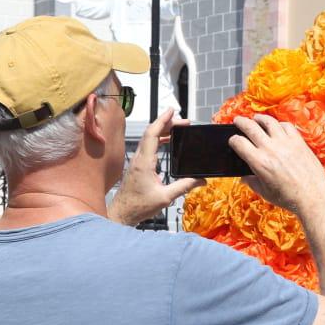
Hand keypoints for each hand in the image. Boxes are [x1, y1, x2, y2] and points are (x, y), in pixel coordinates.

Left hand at [108, 109, 200, 224]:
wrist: (122, 213)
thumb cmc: (140, 206)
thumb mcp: (166, 197)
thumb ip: (184, 186)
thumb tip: (202, 181)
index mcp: (145, 162)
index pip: (152, 134)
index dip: (162, 120)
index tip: (172, 111)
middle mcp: (139, 158)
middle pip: (151, 133)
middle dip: (167, 123)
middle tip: (184, 122)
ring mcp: (136, 161)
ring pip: (149, 139)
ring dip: (163, 131)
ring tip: (178, 129)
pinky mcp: (137, 165)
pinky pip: (148, 146)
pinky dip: (158, 140)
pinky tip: (168, 142)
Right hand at [229, 114, 324, 214]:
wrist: (312, 197)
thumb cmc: (288, 198)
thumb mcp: (264, 192)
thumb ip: (251, 182)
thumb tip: (244, 177)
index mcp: (259, 162)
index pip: (239, 142)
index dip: (233, 140)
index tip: (233, 140)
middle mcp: (271, 149)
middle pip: (251, 127)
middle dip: (241, 122)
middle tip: (238, 120)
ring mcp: (286, 143)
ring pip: (269, 122)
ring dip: (259, 118)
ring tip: (256, 118)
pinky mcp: (299, 142)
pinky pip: (287, 126)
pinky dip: (279, 124)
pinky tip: (277, 126)